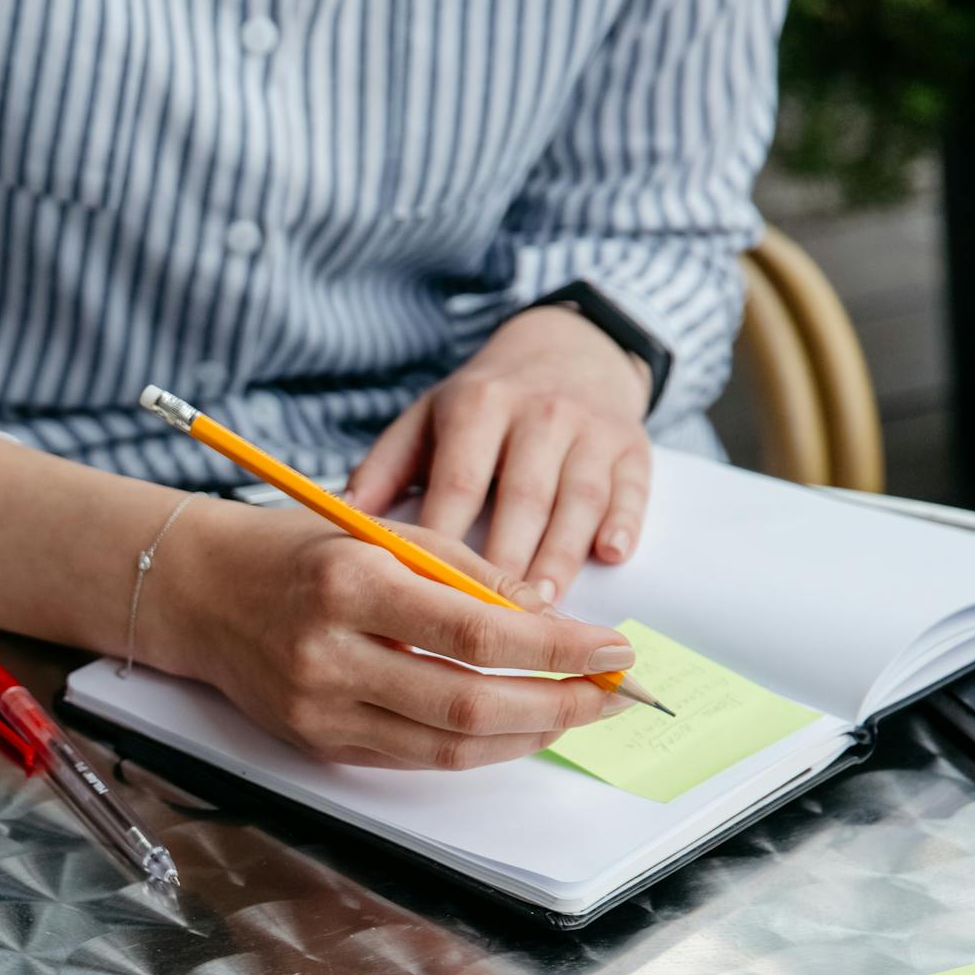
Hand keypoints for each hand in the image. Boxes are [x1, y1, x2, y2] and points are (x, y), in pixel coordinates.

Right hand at [150, 500, 640, 770]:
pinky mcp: (318, 743)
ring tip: (574, 712)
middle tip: (610, 693)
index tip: (612, 648)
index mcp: (349, 586)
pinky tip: (516, 726)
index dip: (555, 649)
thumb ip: (465, 571)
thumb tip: (548, 616)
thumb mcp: (382, 531)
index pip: (475, 632)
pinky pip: (414, 757)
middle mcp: (329, 656)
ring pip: (447, 747)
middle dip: (557, 704)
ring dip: (526, 736)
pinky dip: (477, 746)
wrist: (199, 594)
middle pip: (467, 704)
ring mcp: (320, 710)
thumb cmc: (297, 551)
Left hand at [341, 305, 652, 597]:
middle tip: (492, 624)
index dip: (446, 540)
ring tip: (544, 611)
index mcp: (477, 406)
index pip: (458, 482)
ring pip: (577, 500)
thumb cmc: (483, 405)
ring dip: (561, 556)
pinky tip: (612, 557)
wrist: (568, 350)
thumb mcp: (426, 420)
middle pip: (522, 497)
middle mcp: (537, 413)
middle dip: (509, 560)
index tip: (429, 594)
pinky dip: (623, 523)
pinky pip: (631, 489)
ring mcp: (590, 429)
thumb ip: (385, 467)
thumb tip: (342, 518)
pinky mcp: (632, 445)